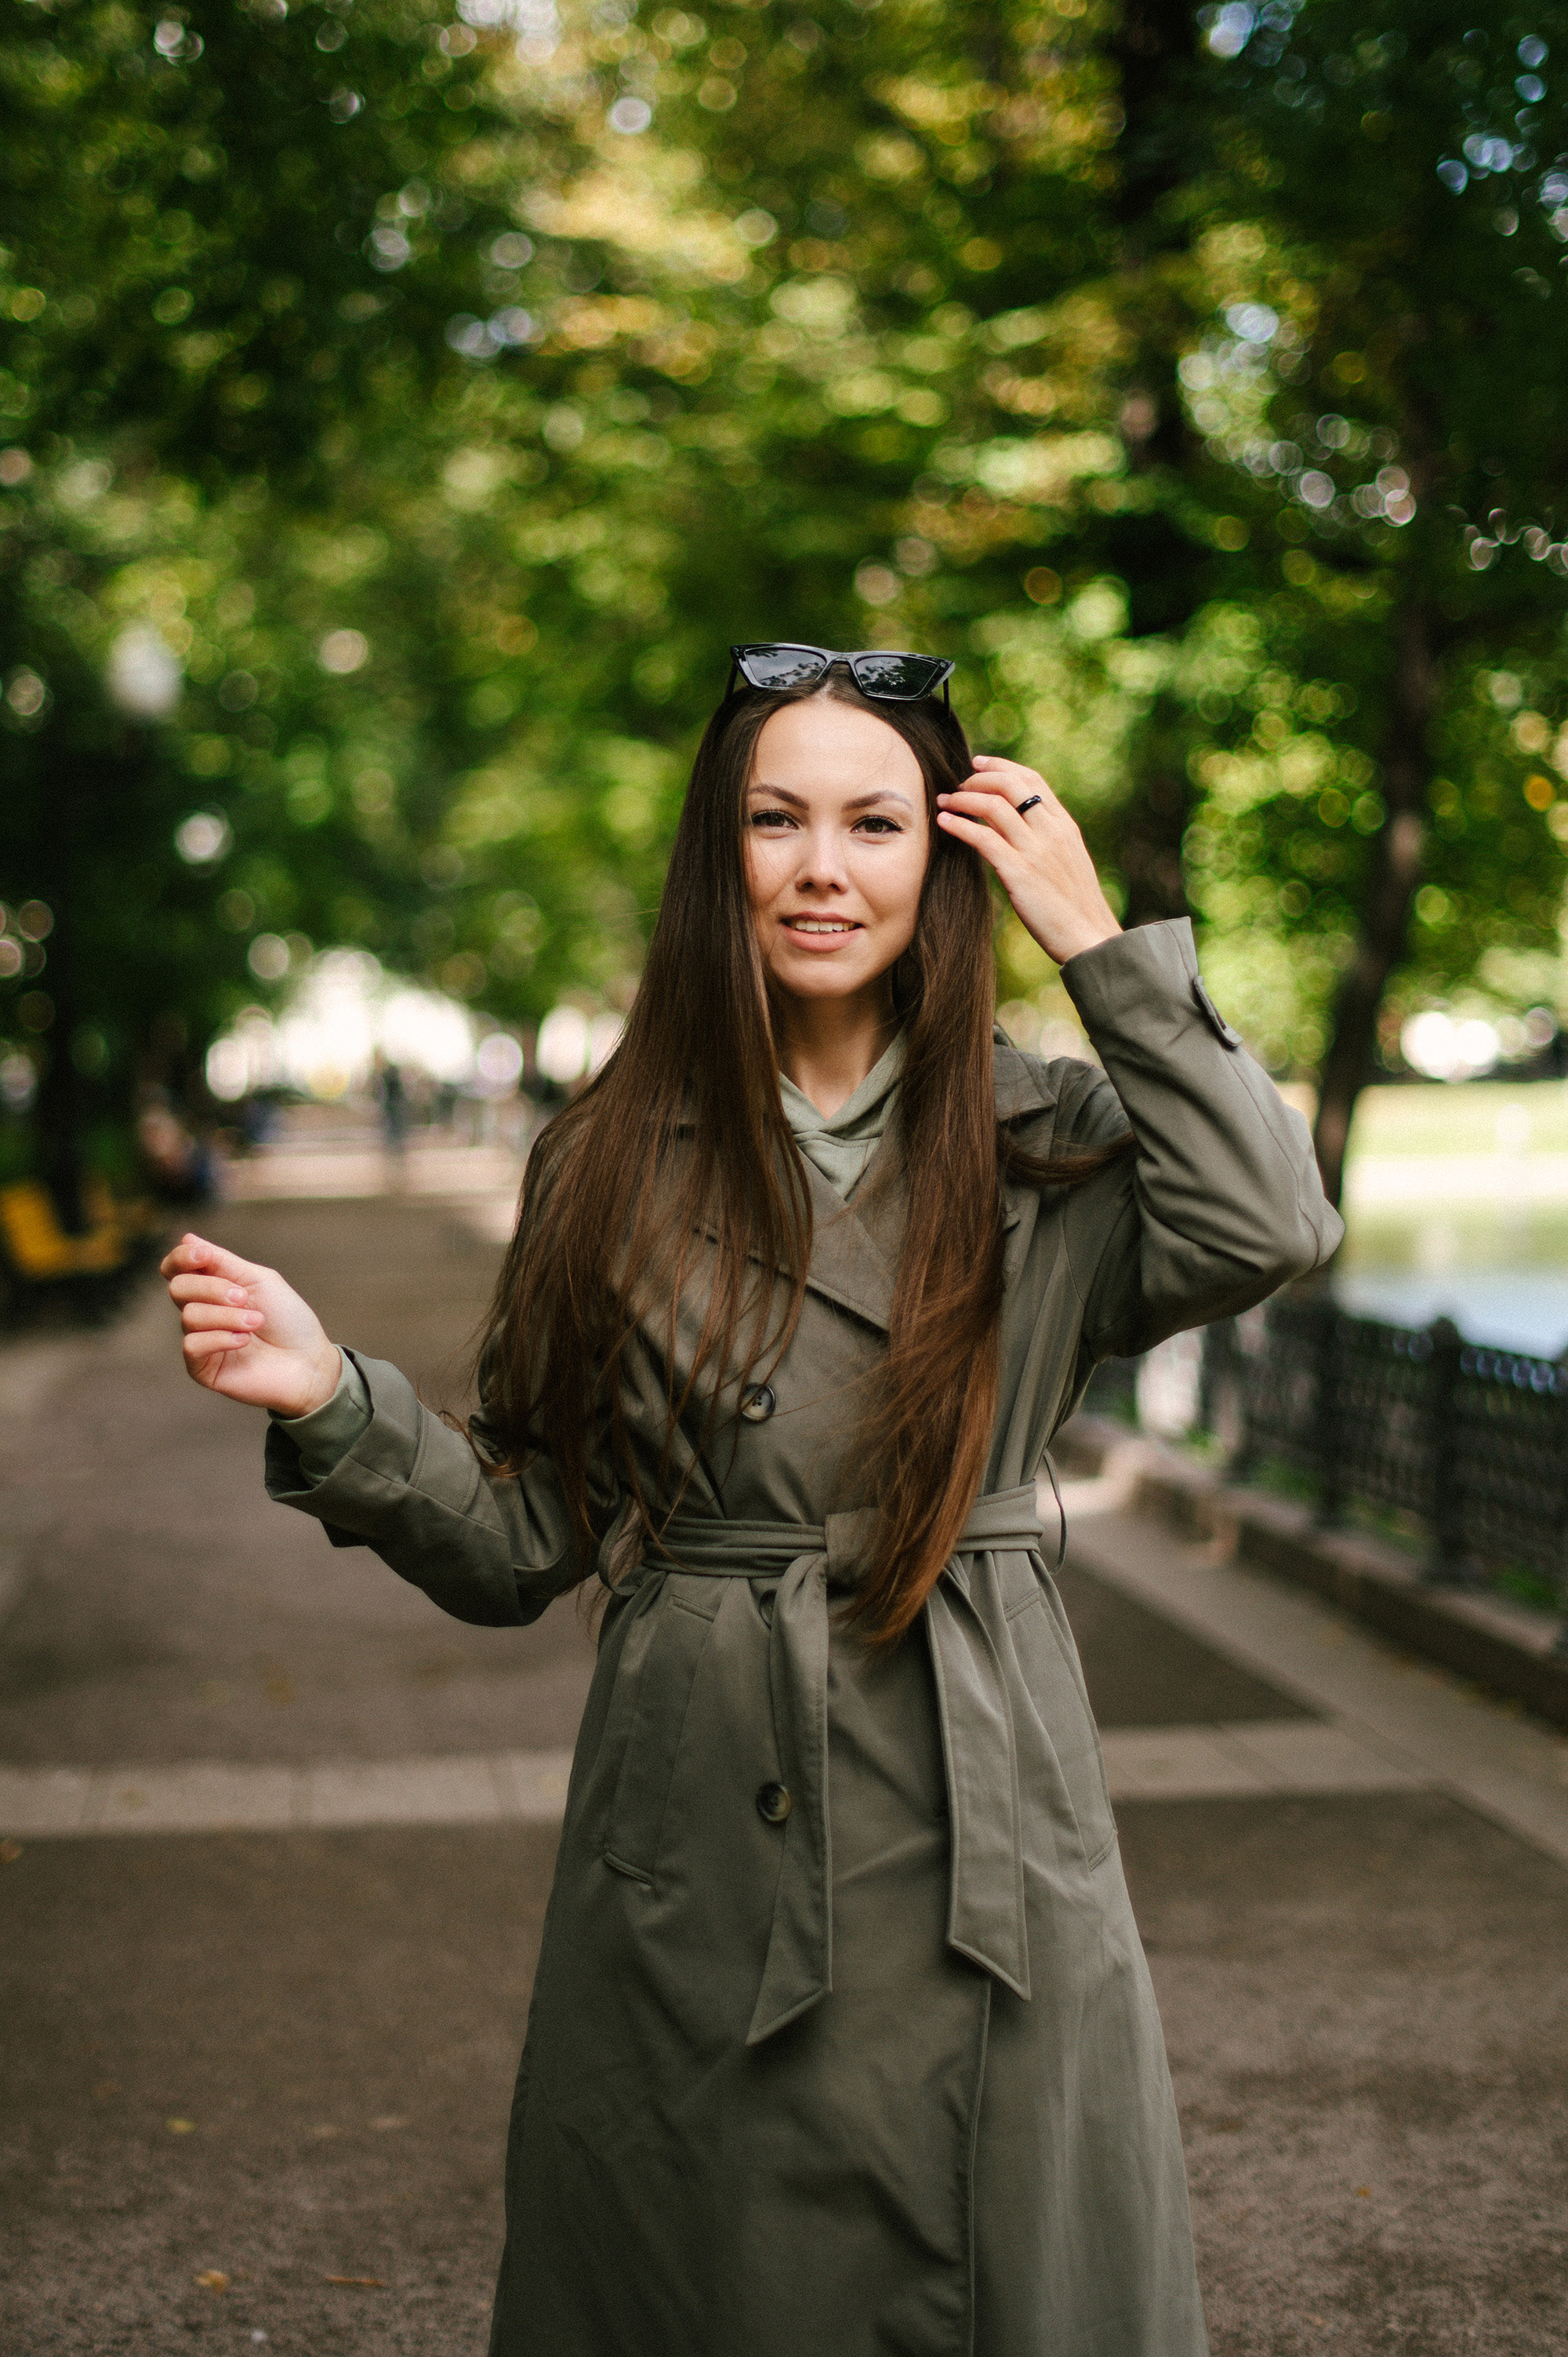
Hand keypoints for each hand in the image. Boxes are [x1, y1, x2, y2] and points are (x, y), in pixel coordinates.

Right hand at [160, 1232, 341, 1415]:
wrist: (309, 1361)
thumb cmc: (289, 1319)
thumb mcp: (259, 1280)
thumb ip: (222, 1261)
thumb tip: (186, 1237)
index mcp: (213, 1287)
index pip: (176, 1269)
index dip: (182, 1257)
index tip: (204, 1255)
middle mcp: (202, 1312)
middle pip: (178, 1288)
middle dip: (212, 1288)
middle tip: (243, 1297)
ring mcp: (201, 1340)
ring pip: (189, 1316)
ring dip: (227, 1316)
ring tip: (256, 1322)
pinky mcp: (202, 1368)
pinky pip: (192, 1345)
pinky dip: (221, 1338)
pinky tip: (244, 1341)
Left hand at [935, 755, 1121, 966]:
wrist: (1089, 937)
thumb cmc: (1076, 908)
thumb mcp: (1068, 863)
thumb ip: (1047, 840)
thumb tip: (1014, 827)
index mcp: (1065, 826)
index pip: (1032, 780)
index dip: (1001, 767)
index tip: (978, 764)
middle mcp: (1052, 831)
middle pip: (1010, 784)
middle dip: (977, 779)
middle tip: (956, 786)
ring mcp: (1037, 850)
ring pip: (993, 806)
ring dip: (963, 799)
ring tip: (945, 802)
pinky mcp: (1020, 872)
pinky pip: (983, 838)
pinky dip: (960, 826)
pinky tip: (944, 823)